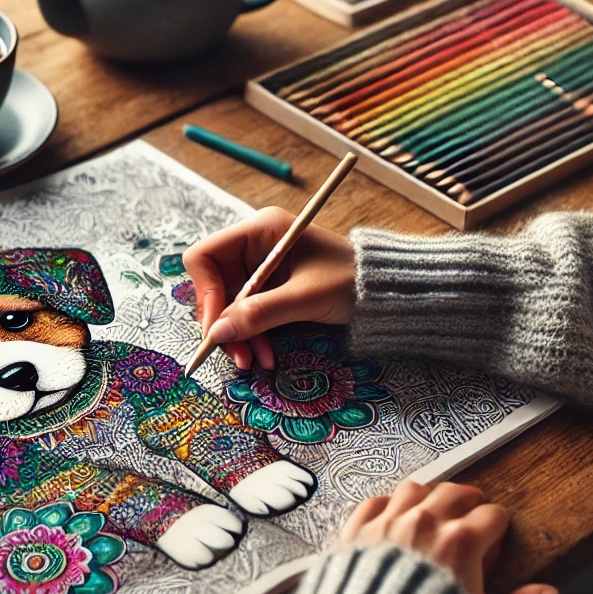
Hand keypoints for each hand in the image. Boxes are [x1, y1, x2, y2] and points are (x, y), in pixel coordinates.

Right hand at [182, 208, 355, 370]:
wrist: (387, 291)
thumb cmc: (351, 281)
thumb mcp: (305, 298)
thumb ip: (260, 314)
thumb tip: (217, 334)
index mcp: (259, 230)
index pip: (205, 256)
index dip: (206, 293)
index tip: (218, 327)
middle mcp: (254, 246)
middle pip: (214, 286)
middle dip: (223, 323)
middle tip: (236, 355)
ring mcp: (260, 268)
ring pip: (228, 306)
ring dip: (238, 336)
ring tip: (254, 363)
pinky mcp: (269, 289)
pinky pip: (247, 314)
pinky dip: (252, 336)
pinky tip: (265, 356)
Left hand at [339, 480, 558, 593]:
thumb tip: (548, 592)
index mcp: (462, 542)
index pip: (492, 514)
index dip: (498, 527)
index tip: (495, 541)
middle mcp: (424, 522)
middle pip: (454, 492)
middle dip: (468, 502)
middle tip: (471, 517)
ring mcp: (387, 522)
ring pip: (414, 489)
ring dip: (428, 497)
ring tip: (433, 513)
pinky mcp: (356, 530)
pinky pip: (375, 502)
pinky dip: (388, 504)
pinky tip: (393, 517)